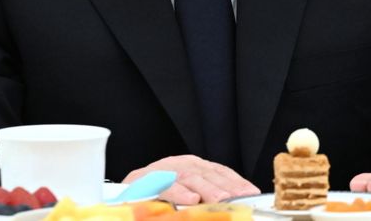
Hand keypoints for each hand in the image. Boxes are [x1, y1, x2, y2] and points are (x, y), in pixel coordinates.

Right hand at [124, 155, 259, 204]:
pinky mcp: (143, 182)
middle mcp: (177, 165)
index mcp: (191, 167)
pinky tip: (190, 199)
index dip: (236, 181)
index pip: (219, 171)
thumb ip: (204, 198)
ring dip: (206, 189)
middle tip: (239, 198)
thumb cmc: (154, 199)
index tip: (252, 193)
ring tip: (221, 199)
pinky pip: (164, 186)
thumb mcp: (185, 196)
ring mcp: (161, 172)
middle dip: (225, 185)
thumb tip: (229, 205)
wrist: (119, 197)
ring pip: (188, 177)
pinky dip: (178, 192)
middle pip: (206, 173)